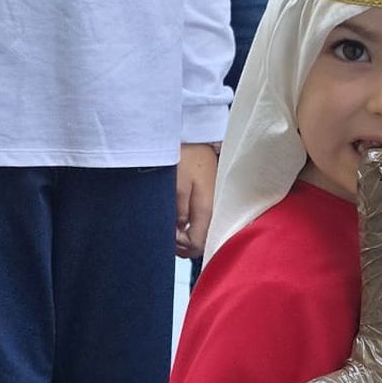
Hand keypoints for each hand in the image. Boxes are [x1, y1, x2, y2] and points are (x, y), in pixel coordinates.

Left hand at [176, 143, 217, 259]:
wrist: (197, 137)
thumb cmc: (185, 157)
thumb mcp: (176, 184)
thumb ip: (178, 211)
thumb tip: (178, 231)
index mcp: (207, 210)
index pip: (197, 245)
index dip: (179, 245)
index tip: (167, 234)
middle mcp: (215, 212)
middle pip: (201, 242)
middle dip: (182, 243)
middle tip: (166, 231)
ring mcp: (215, 206)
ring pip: (202, 232)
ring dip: (185, 233)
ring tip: (170, 223)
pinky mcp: (212, 199)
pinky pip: (202, 221)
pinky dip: (190, 223)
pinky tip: (179, 215)